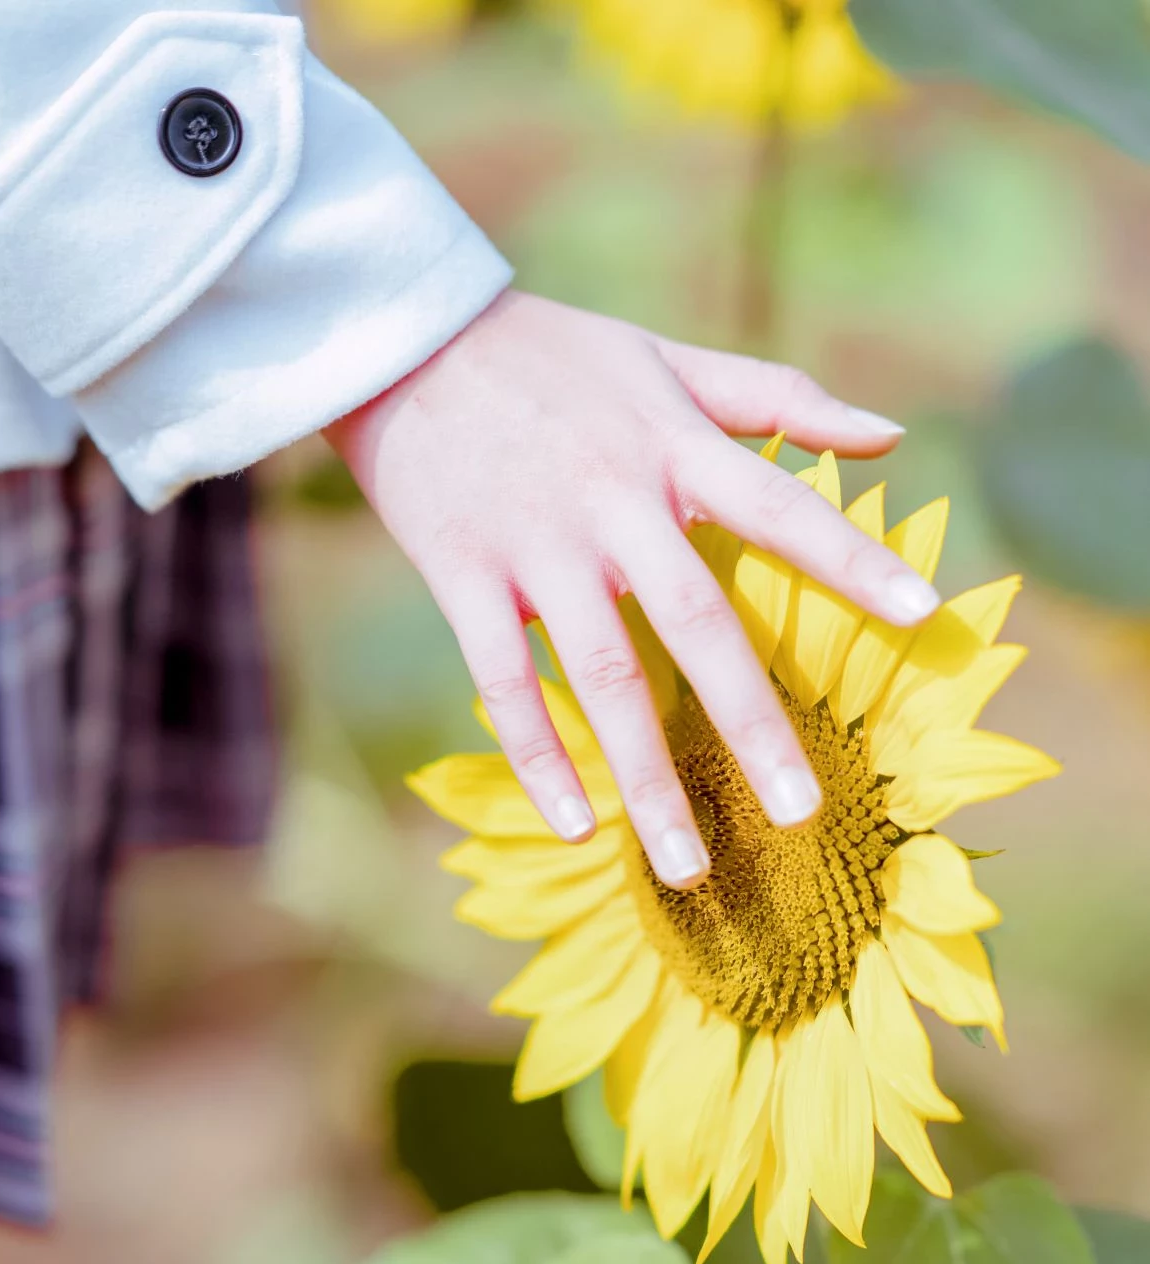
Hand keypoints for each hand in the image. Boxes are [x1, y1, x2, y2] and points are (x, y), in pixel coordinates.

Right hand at [324, 291, 936, 890]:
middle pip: (696, 624)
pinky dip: (538, 758)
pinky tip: (579, 827)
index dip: (853, 559)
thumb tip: (891, 433)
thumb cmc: (552, 354)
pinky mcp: (463, 575)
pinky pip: (504, 683)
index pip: (782, 506)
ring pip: (602, 678)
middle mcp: (613, 502)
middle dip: (751, 724)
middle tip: (800, 813)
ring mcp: (536, 545)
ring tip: (687, 867)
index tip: (922, 616)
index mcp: (673, 447)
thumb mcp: (670, 357)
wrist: (403, 334)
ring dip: (645, 779)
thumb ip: (780, 397)